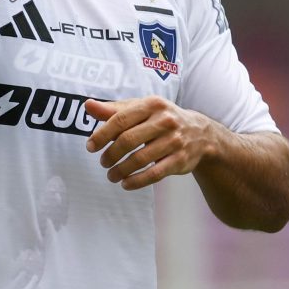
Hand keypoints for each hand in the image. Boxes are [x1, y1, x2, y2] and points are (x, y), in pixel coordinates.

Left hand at [84, 97, 215, 190]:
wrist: (200, 133)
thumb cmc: (160, 118)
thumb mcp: (140, 108)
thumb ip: (113, 110)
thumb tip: (87, 105)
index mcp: (152, 104)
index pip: (120, 119)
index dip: (102, 134)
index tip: (90, 147)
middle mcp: (165, 121)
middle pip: (128, 140)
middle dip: (111, 154)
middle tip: (103, 162)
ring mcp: (174, 141)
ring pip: (140, 159)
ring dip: (121, 170)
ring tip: (111, 176)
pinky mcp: (180, 160)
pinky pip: (154, 174)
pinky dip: (137, 181)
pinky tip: (125, 184)